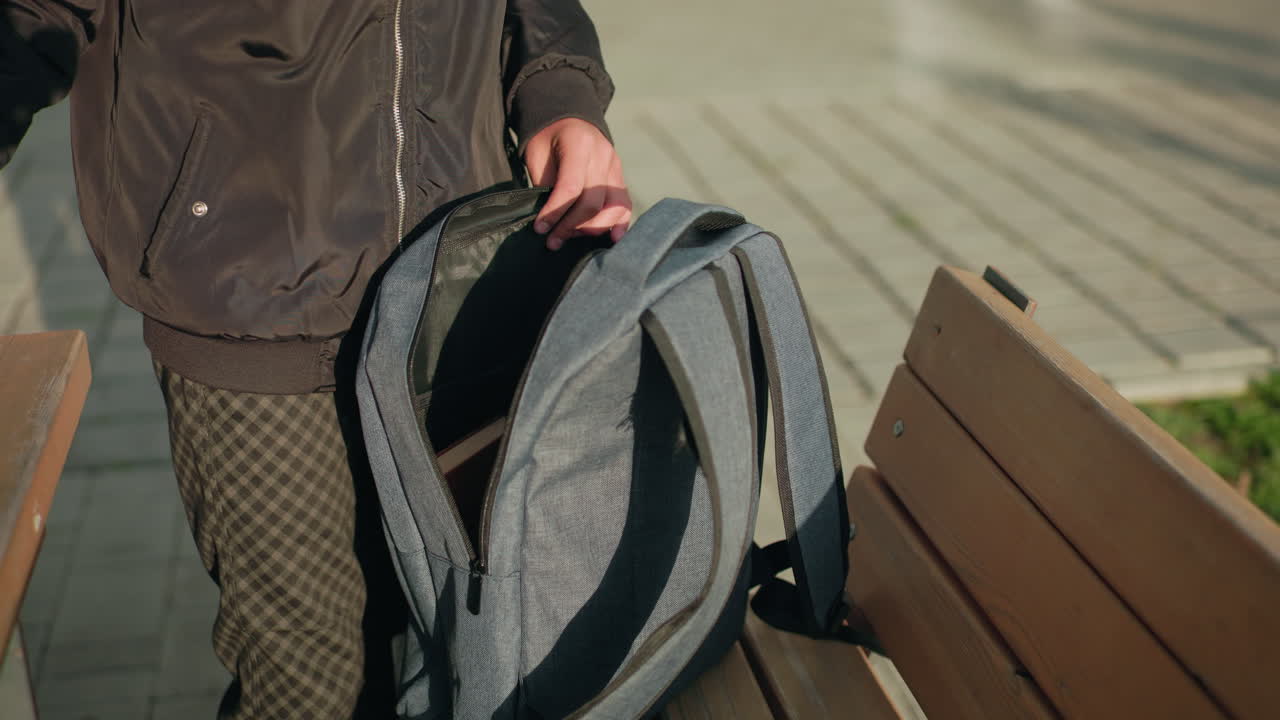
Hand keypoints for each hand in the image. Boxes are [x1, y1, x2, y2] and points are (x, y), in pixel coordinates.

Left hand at [523, 118, 631, 249]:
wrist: (569, 121)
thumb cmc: (548, 139)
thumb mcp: (537, 156)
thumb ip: (545, 185)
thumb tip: (549, 222)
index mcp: (579, 144)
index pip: (571, 187)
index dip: (555, 213)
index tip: (540, 228)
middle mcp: (603, 155)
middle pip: (593, 202)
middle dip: (571, 226)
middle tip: (553, 240)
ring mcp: (615, 167)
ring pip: (614, 208)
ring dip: (592, 228)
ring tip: (572, 236)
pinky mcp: (620, 178)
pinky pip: (624, 206)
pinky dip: (619, 224)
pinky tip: (612, 239)